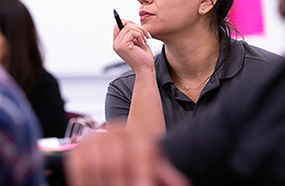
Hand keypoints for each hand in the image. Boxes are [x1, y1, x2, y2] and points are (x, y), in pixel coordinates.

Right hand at [64, 127, 191, 185]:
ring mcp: (94, 141)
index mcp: (137, 132)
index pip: (141, 149)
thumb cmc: (137, 156)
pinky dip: (84, 181)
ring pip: (93, 164)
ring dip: (102, 183)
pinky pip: (77, 168)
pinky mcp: (77, 152)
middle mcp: (115, 133)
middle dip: (120, 182)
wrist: (116, 146)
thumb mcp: (152, 162)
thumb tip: (180, 184)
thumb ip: (165, 173)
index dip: (142, 171)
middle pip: (115, 160)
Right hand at [113, 19, 154, 71]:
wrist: (146, 67)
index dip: (129, 23)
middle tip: (145, 35)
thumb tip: (126, 20)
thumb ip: (132, 32)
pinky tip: (143, 42)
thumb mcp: (137, 40)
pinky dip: (140, 34)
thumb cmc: (143, 56)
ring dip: (141, 31)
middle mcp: (116, 44)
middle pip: (124, 24)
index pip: (118, 25)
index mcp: (118, 42)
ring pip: (129, 27)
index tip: (140, 29)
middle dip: (138, 27)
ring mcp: (118, 45)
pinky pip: (131, 32)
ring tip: (145, 39)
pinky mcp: (123, 46)